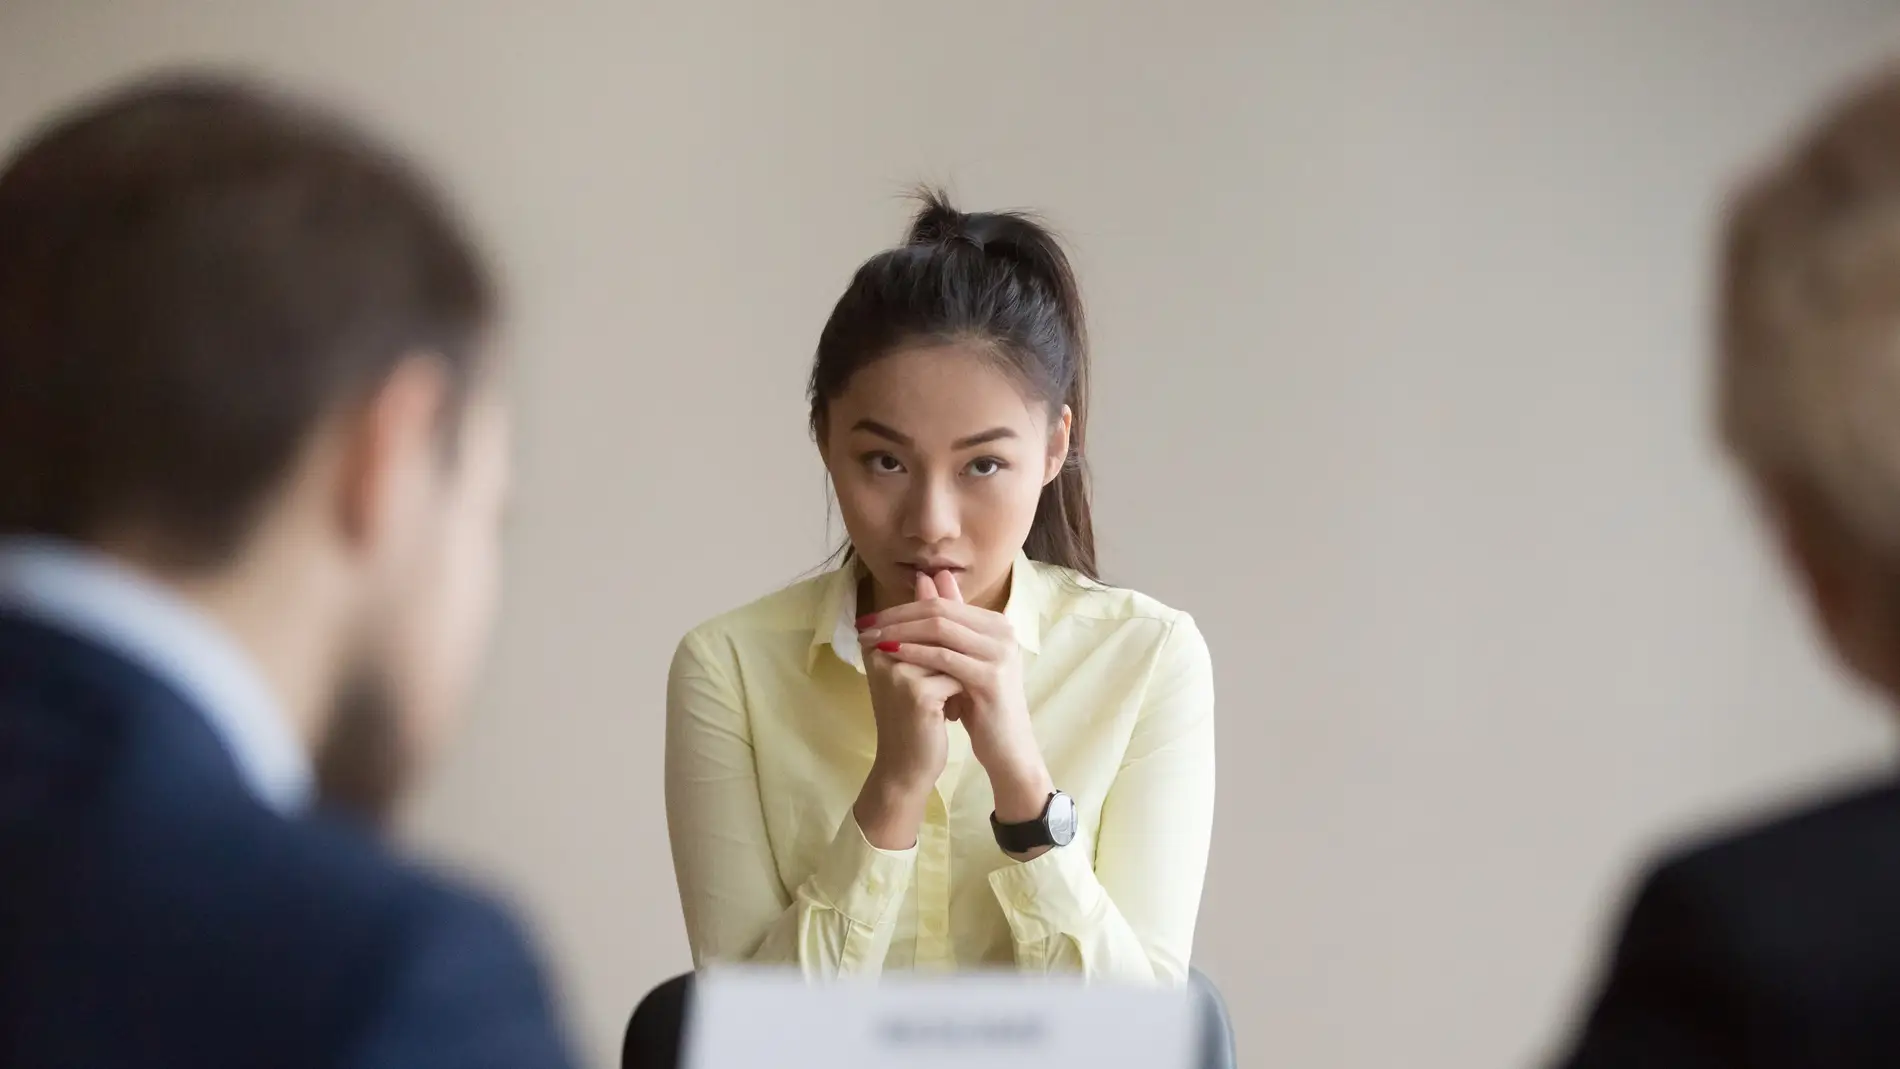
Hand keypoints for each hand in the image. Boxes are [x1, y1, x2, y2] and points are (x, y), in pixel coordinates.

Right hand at [853, 585, 960, 848]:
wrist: (906, 766)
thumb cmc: (915, 715)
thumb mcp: (920, 666)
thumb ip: (928, 621)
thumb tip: (934, 576)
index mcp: (877, 643)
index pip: (922, 618)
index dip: (946, 637)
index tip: (950, 665)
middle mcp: (881, 652)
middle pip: (936, 633)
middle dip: (956, 655)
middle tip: (958, 680)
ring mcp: (897, 672)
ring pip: (950, 655)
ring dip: (959, 677)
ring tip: (950, 701)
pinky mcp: (916, 692)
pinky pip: (956, 676)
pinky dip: (962, 694)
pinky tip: (951, 715)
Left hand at [858, 570, 1053, 824]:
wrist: (1007, 746)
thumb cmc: (980, 704)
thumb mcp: (960, 662)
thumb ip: (945, 625)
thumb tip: (923, 581)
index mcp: (996, 623)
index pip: (943, 602)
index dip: (904, 606)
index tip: (871, 616)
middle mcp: (1002, 631)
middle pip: (940, 610)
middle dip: (898, 616)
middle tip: (866, 624)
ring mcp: (998, 652)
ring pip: (940, 629)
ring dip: (901, 631)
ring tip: (872, 638)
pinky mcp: (990, 676)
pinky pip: (945, 657)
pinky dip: (915, 653)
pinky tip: (892, 654)